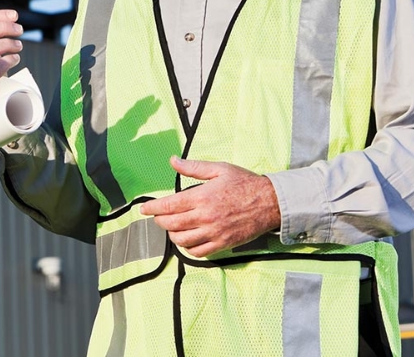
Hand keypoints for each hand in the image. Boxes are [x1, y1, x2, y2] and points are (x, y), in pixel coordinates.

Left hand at [140, 156, 281, 257]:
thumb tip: (173, 161)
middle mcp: (206, 217)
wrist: (269, 202)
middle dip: (159, 221)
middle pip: (172, 224)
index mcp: (202, 197)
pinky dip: (188, 247)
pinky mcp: (223, 244)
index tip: (143, 209)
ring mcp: (214, 233)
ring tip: (171, 226)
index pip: (169, 206)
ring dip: (172, 234)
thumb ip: (193, 167)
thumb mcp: (218, 169)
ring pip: (183, 240)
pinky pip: (199, 252)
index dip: (152, 208)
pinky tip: (187, 238)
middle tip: (156, 216)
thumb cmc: (244, 183)